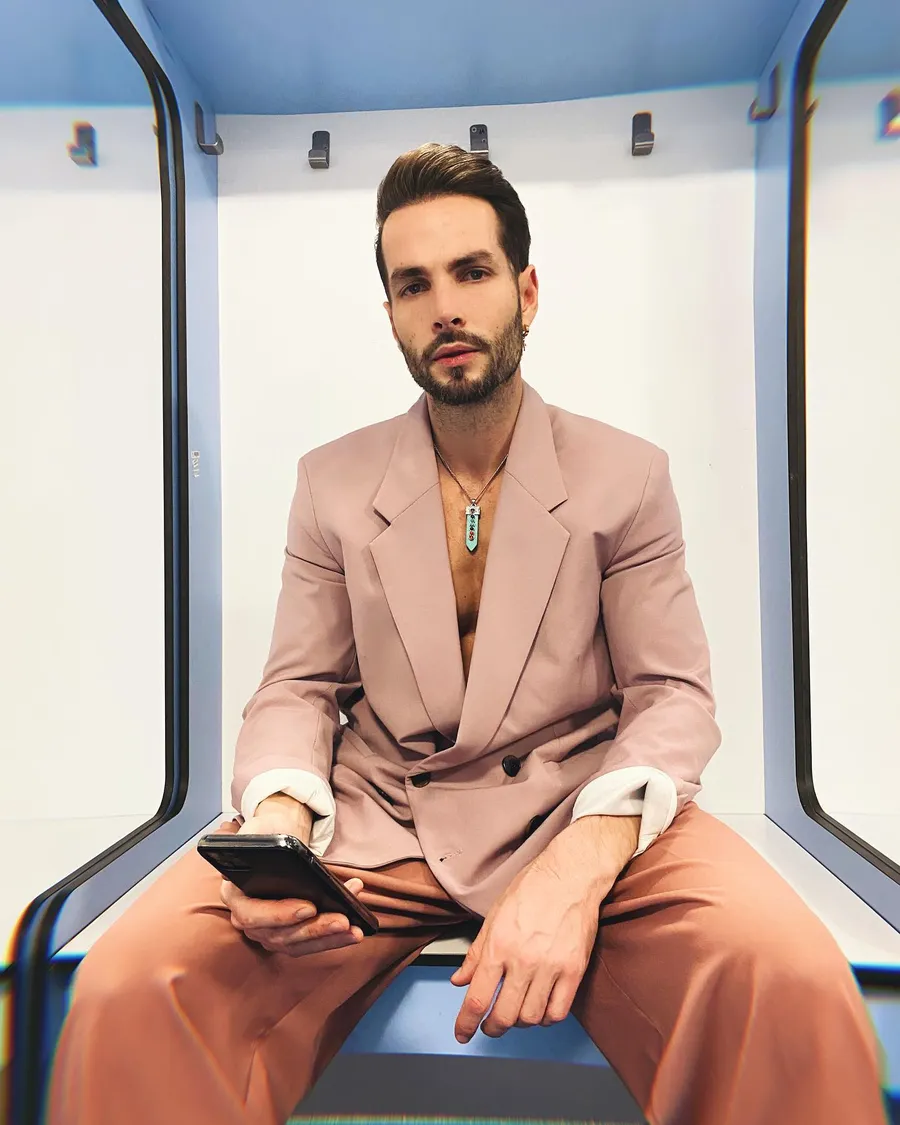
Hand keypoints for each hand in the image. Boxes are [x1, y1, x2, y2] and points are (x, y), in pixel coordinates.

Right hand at [219, 793, 364, 957]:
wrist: (276, 837)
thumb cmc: (268, 833)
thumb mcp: (260, 828)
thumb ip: (258, 835)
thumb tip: (265, 847)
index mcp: (234, 894)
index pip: (253, 914)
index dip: (280, 915)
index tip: (310, 907)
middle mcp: (246, 919)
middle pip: (280, 934)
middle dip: (315, 929)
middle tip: (343, 920)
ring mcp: (266, 931)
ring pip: (298, 943)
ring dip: (329, 939)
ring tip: (354, 930)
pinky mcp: (287, 936)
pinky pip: (309, 945)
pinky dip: (333, 939)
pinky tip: (354, 931)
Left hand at [451, 815, 639, 1040]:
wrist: (570, 875)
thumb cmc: (531, 889)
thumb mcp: (494, 916)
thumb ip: (476, 953)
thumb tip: (459, 980)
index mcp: (498, 945)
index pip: (477, 998)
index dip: (466, 1023)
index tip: (462, 1033)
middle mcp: (523, 960)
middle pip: (504, 1016)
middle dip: (491, 1028)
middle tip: (489, 1026)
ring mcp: (551, 967)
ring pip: (530, 1017)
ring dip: (519, 1022)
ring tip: (515, 1013)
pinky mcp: (574, 970)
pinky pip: (558, 1011)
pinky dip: (545, 1018)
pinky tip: (540, 1008)